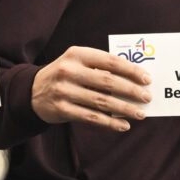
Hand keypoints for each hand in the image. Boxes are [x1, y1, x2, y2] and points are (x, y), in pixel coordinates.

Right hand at [30, 46, 150, 130]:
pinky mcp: (61, 109)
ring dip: (124, 109)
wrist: (32, 91)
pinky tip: (124, 126)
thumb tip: (134, 80)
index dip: (131, 70)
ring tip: (140, 113)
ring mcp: (64, 91)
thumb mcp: (78, 63)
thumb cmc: (65, 75)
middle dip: (131, 91)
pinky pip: (91, 117)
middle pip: (107, 82)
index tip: (147, 79)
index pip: (110, 61)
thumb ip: (101, 68)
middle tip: (147, 98)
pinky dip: (110, 123)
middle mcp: (69, 71)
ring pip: (101, 102)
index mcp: (77, 54)